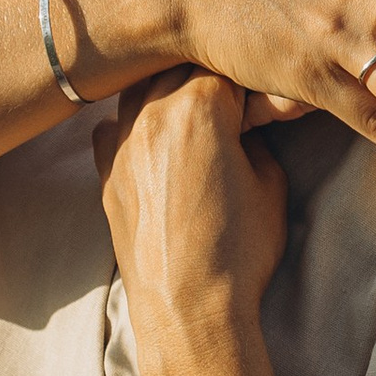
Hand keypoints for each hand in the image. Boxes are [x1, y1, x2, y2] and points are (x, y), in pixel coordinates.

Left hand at [97, 72, 288, 355]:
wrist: (188, 311)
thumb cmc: (238, 251)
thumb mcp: (270, 184)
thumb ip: (257, 138)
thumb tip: (246, 122)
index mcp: (199, 108)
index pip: (227, 65)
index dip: (251, 79)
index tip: (264, 99)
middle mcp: (152, 114)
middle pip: (180, 64)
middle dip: (210, 76)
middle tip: (235, 99)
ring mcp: (121, 142)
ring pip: (142, 87)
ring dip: (169, 89)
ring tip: (195, 110)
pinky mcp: (105, 172)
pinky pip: (115, 126)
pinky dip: (136, 122)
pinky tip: (156, 138)